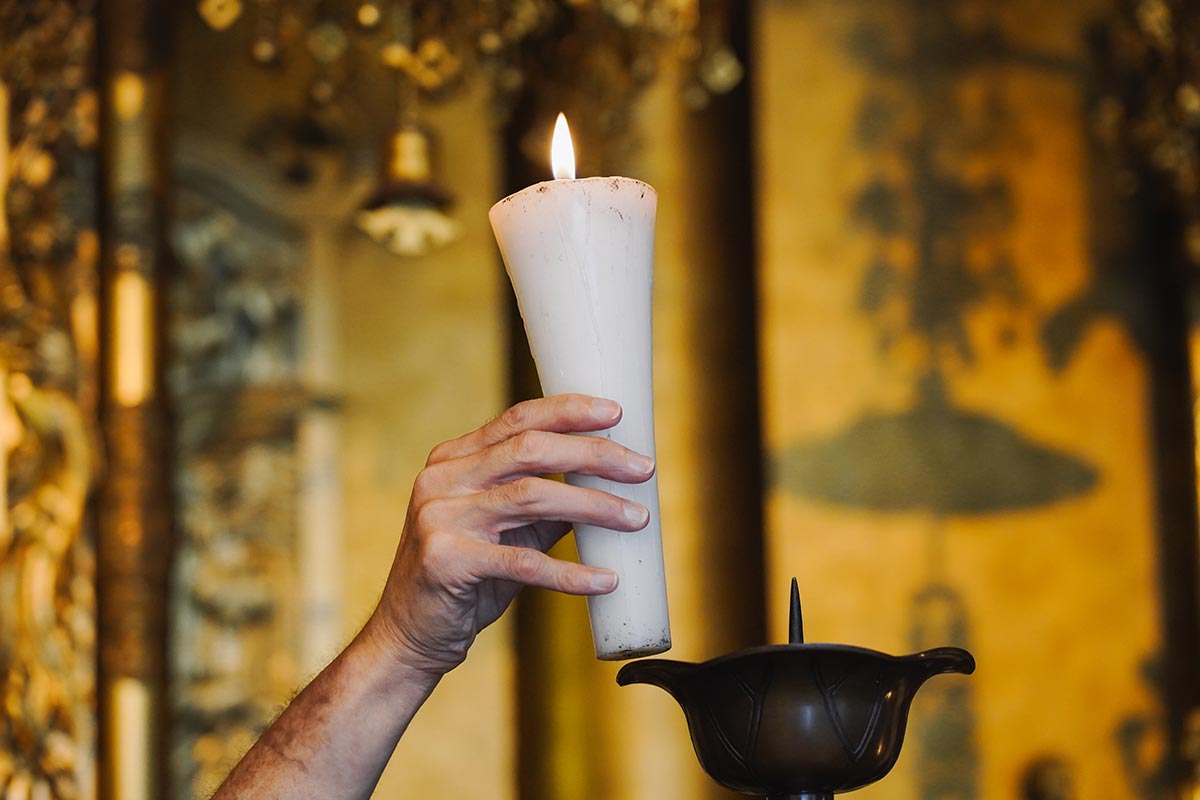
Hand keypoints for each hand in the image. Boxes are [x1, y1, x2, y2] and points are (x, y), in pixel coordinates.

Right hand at [363, 394, 654, 680]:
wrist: (407, 637)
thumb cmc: (463, 581)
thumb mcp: (502, 532)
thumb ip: (543, 506)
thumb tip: (606, 486)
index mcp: (453, 461)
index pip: (517, 419)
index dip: (570, 411)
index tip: (616, 412)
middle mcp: (442, 479)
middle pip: (531, 449)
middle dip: (594, 453)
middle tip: (643, 468)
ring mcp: (439, 517)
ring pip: (533, 496)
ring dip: (595, 506)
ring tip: (638, 518)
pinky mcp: (447, 560)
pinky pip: (524, 562)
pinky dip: (571, 572)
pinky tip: (606, 580)